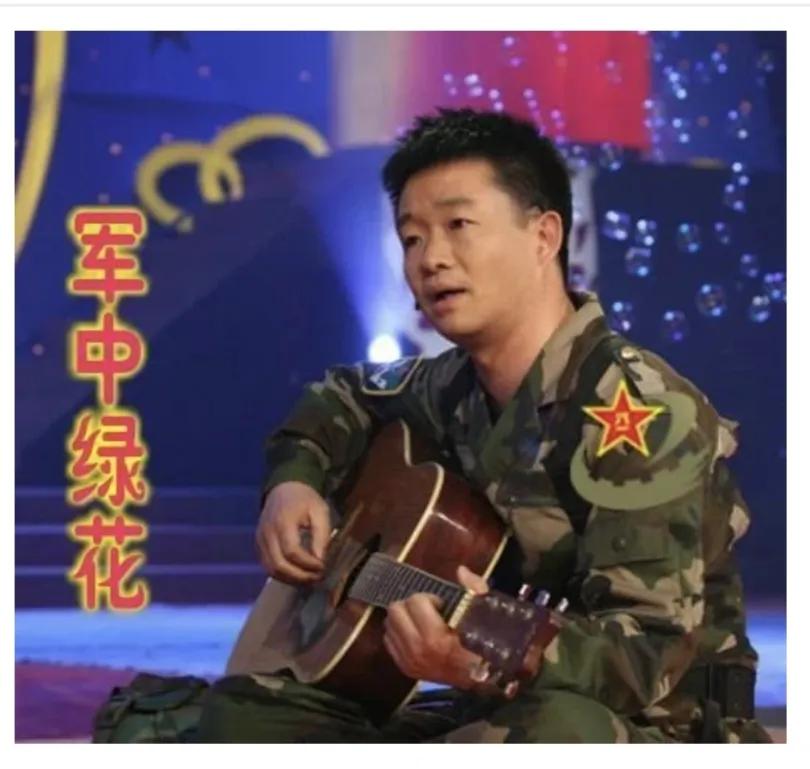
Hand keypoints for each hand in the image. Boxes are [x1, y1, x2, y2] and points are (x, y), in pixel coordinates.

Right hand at [256, 481, 331, 584]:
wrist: (284, 489)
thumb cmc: (305, 500)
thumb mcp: (320, 511)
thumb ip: (321, 535)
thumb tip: (320, 561)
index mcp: (283, 522)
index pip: (291, 551)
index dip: (307, 564)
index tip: (322, 566)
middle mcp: (267, 533)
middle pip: (279, 565)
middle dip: (299, 576)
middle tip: (317, 577)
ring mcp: (260, 540)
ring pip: (271, 570)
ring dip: (291, 579)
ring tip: (309, 579)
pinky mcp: (259, 545)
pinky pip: (267, 566)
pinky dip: (282, 575)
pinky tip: (297, 575)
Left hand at [382, 564, 488, 688]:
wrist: (481, 679)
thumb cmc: (483, 644)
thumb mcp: (484, 613)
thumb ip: (473, 588)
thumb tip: (460, 570)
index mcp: (435, 636)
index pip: (416, 602)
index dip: (429, 598)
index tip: (441, 605)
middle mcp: (417, 650)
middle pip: (395, 610)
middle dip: (411, 605)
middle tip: (426, 610)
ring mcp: (409, 660)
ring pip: (388, 624)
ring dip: (402, 619)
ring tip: (420, 622)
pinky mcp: (404, 668)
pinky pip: (388, 640)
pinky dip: (398, 633)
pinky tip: (414, 634)